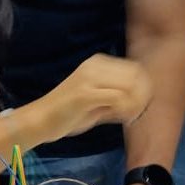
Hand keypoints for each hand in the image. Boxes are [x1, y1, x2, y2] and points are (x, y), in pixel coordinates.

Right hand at [22, 54, 152, 145]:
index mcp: (98, 63)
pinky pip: (119, 98)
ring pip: (130, 85)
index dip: (143, 88)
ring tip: (127, 117)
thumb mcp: (98, 101)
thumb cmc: (68, 114)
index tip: (139, 106)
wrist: (40, 120)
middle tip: (135, 113)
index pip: (134, 69)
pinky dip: (126, 109)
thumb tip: (142, 99)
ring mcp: (89, 78)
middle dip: (142, 95)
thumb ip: (118, 97)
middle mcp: (94, 66)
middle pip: (136, 75)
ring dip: (135, 103)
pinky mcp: (85, 94)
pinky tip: (120, 118)